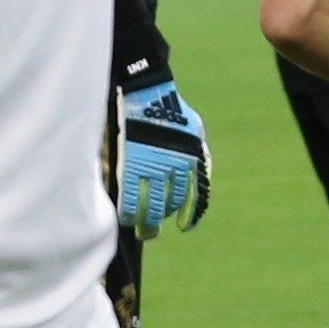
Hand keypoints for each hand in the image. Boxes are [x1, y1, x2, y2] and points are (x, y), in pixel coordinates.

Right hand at [117, 77, 211, 237]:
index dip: (189, 216)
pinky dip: (128, 212)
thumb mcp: (197, 132)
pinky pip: (131, 198)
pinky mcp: (133, 166)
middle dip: (158, 223)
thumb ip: (200, 155)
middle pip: (168, 206)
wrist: (150, 94)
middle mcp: (175, 171)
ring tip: (140, 231)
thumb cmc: (174, 110)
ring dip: (145, 223)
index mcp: (192, 163)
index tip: (185, 227)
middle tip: (150, 233)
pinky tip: (125, 220)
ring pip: (151, 207)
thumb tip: (203, 175)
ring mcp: (153, 169)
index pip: (193, 198)